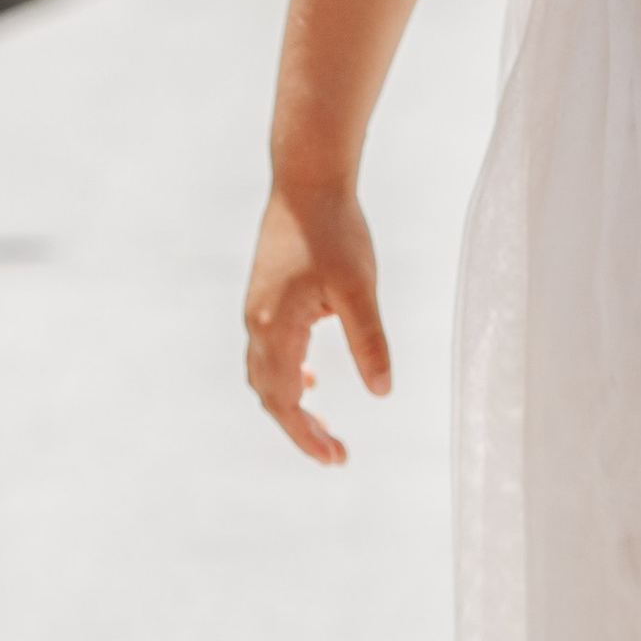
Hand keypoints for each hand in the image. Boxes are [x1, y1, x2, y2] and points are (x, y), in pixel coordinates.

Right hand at [244, 184, 389, 463]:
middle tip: (336, 453)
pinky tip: (312, 379)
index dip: (306, 435)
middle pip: (269, 394)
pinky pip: (269, 351)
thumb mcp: (360, 290)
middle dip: (300, 428)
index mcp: (276, 328)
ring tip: (324, 426)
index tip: (336, 458)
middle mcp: (258, 323)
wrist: (307, 182)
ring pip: (266, 374)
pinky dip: (287, 375)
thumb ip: (369, 342)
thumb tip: (382, 391)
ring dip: (291, 404)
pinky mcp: (265, 297)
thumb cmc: (334, 231)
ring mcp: (257, 309)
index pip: (284, 401)